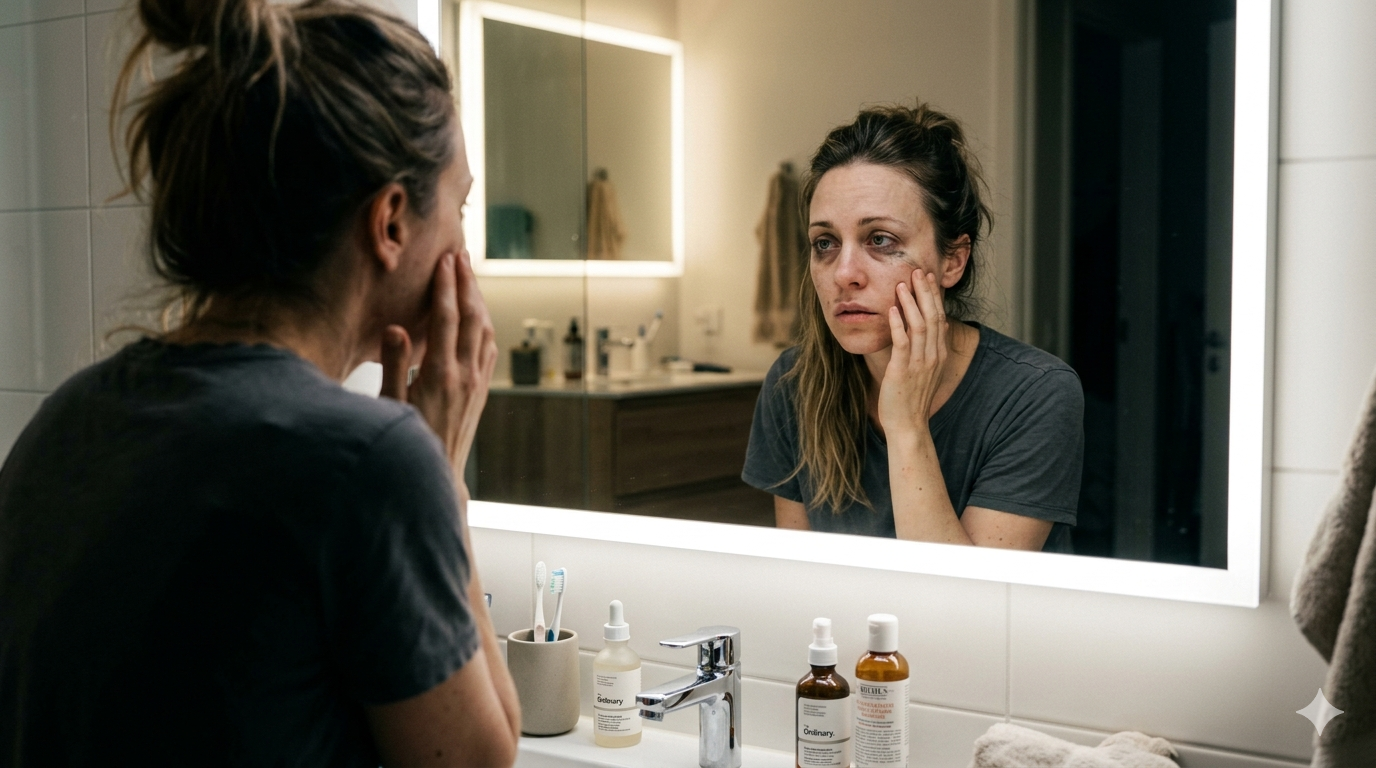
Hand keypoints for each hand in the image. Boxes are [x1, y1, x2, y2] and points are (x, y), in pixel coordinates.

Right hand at [379, 251, 497, 486]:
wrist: (438, 475)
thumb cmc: (408, 441)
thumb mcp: (391, 405)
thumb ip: (394, 364)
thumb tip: (396, 328)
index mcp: (440, 374)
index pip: (447, 318)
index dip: (446, 286)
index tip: (445, 261)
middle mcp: (465, 375)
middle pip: (473, 317)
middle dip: (467, 283)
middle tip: (461, 255)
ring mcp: (477, 383)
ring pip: (486, 331)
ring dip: (479, 301)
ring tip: (469, 277)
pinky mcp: (482, 391)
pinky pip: (489, 349)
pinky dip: (485, 325)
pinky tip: (479, 316)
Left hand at [877, 268, 947, 436]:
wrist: (908, 425)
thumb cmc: (912, 399)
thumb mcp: (925, 371)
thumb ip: (928, 349)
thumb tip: (933, 329)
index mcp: (939, 354)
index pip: (940, 318)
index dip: (934, 297)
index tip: (928, 278)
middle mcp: (933, 356)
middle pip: (933, 316)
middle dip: (925, 292)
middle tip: (918, 272)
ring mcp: (920, 363)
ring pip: (920, 325)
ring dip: (911, 303)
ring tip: (903, 284)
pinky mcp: (903, 370)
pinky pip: (903, 342)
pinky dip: (898, 324)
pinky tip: (893, 310)